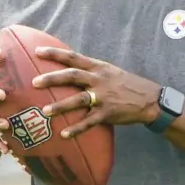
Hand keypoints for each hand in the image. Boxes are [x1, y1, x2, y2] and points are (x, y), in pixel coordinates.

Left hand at [32, 47, 160, 137]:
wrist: (149, 99)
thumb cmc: (126, 84)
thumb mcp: (109, 71)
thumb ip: (90, 70)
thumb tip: (69, 69)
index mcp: (98, 67)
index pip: (74, 57)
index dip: (55, 53)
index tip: (37, 50)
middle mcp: (99, 80)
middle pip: (73, 76)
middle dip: (53, 78)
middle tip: (35, 82)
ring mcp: (103, 97)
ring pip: (79, 99)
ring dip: (61, 105)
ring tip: (45, 111)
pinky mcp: (108, 113)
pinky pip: (89, 122)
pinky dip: (76, 129)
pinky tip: (64, 134)